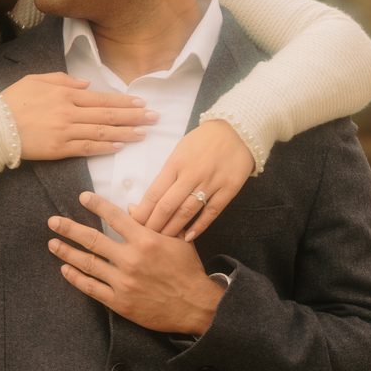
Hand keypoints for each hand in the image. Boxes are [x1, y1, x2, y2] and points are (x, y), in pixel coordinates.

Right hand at [2, 73, 154, 161]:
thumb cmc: (12, 100)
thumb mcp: (36, 80)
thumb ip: (63, 79)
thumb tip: (86, 84)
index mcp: (65, 93)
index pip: (101, 98)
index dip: (123, 101)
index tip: (141, 102)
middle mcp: (70, 112)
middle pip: (108, 115)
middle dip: (133, 116)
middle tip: (154, 117)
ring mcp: (65, 131)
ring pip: (102, 132)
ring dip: (125, 133)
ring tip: (144, 133)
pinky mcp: (59, 149)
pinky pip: (87, 148)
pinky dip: (105, 147)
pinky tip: (120, 146)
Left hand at [48, 192, 224, 335]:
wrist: (195, 306)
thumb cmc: (187, 270)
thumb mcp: (177, 240)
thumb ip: (154, 223)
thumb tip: (131, 207)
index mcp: (145, 240)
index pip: (115, 217)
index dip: (96, 205)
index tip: (82, 197)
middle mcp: (131, 259)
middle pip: (93, 240)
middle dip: (70, 229)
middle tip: (53, 221)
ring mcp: (123, 282)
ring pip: (88, 264)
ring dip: (67, 252)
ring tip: (52, 243)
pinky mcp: (120, 302)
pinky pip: (92, 288)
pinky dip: (76, 278)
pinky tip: (65, 269)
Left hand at [129, 120, 254, 240]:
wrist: (237, 129)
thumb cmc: (203, 140)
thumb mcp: (180, 150)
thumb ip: (168, 173)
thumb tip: (151, 197)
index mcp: (176, 163)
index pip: (154, 193)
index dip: (142, 212)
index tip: (133, 224)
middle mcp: (192, 174)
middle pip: (167, 206)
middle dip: (154, 225)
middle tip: (144, 239)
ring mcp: (211, 182)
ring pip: (187, 211)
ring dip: (173, 229)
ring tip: (162, 241)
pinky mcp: (228, 189)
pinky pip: (212, 211)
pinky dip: (199, 226)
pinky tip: (187, 237)